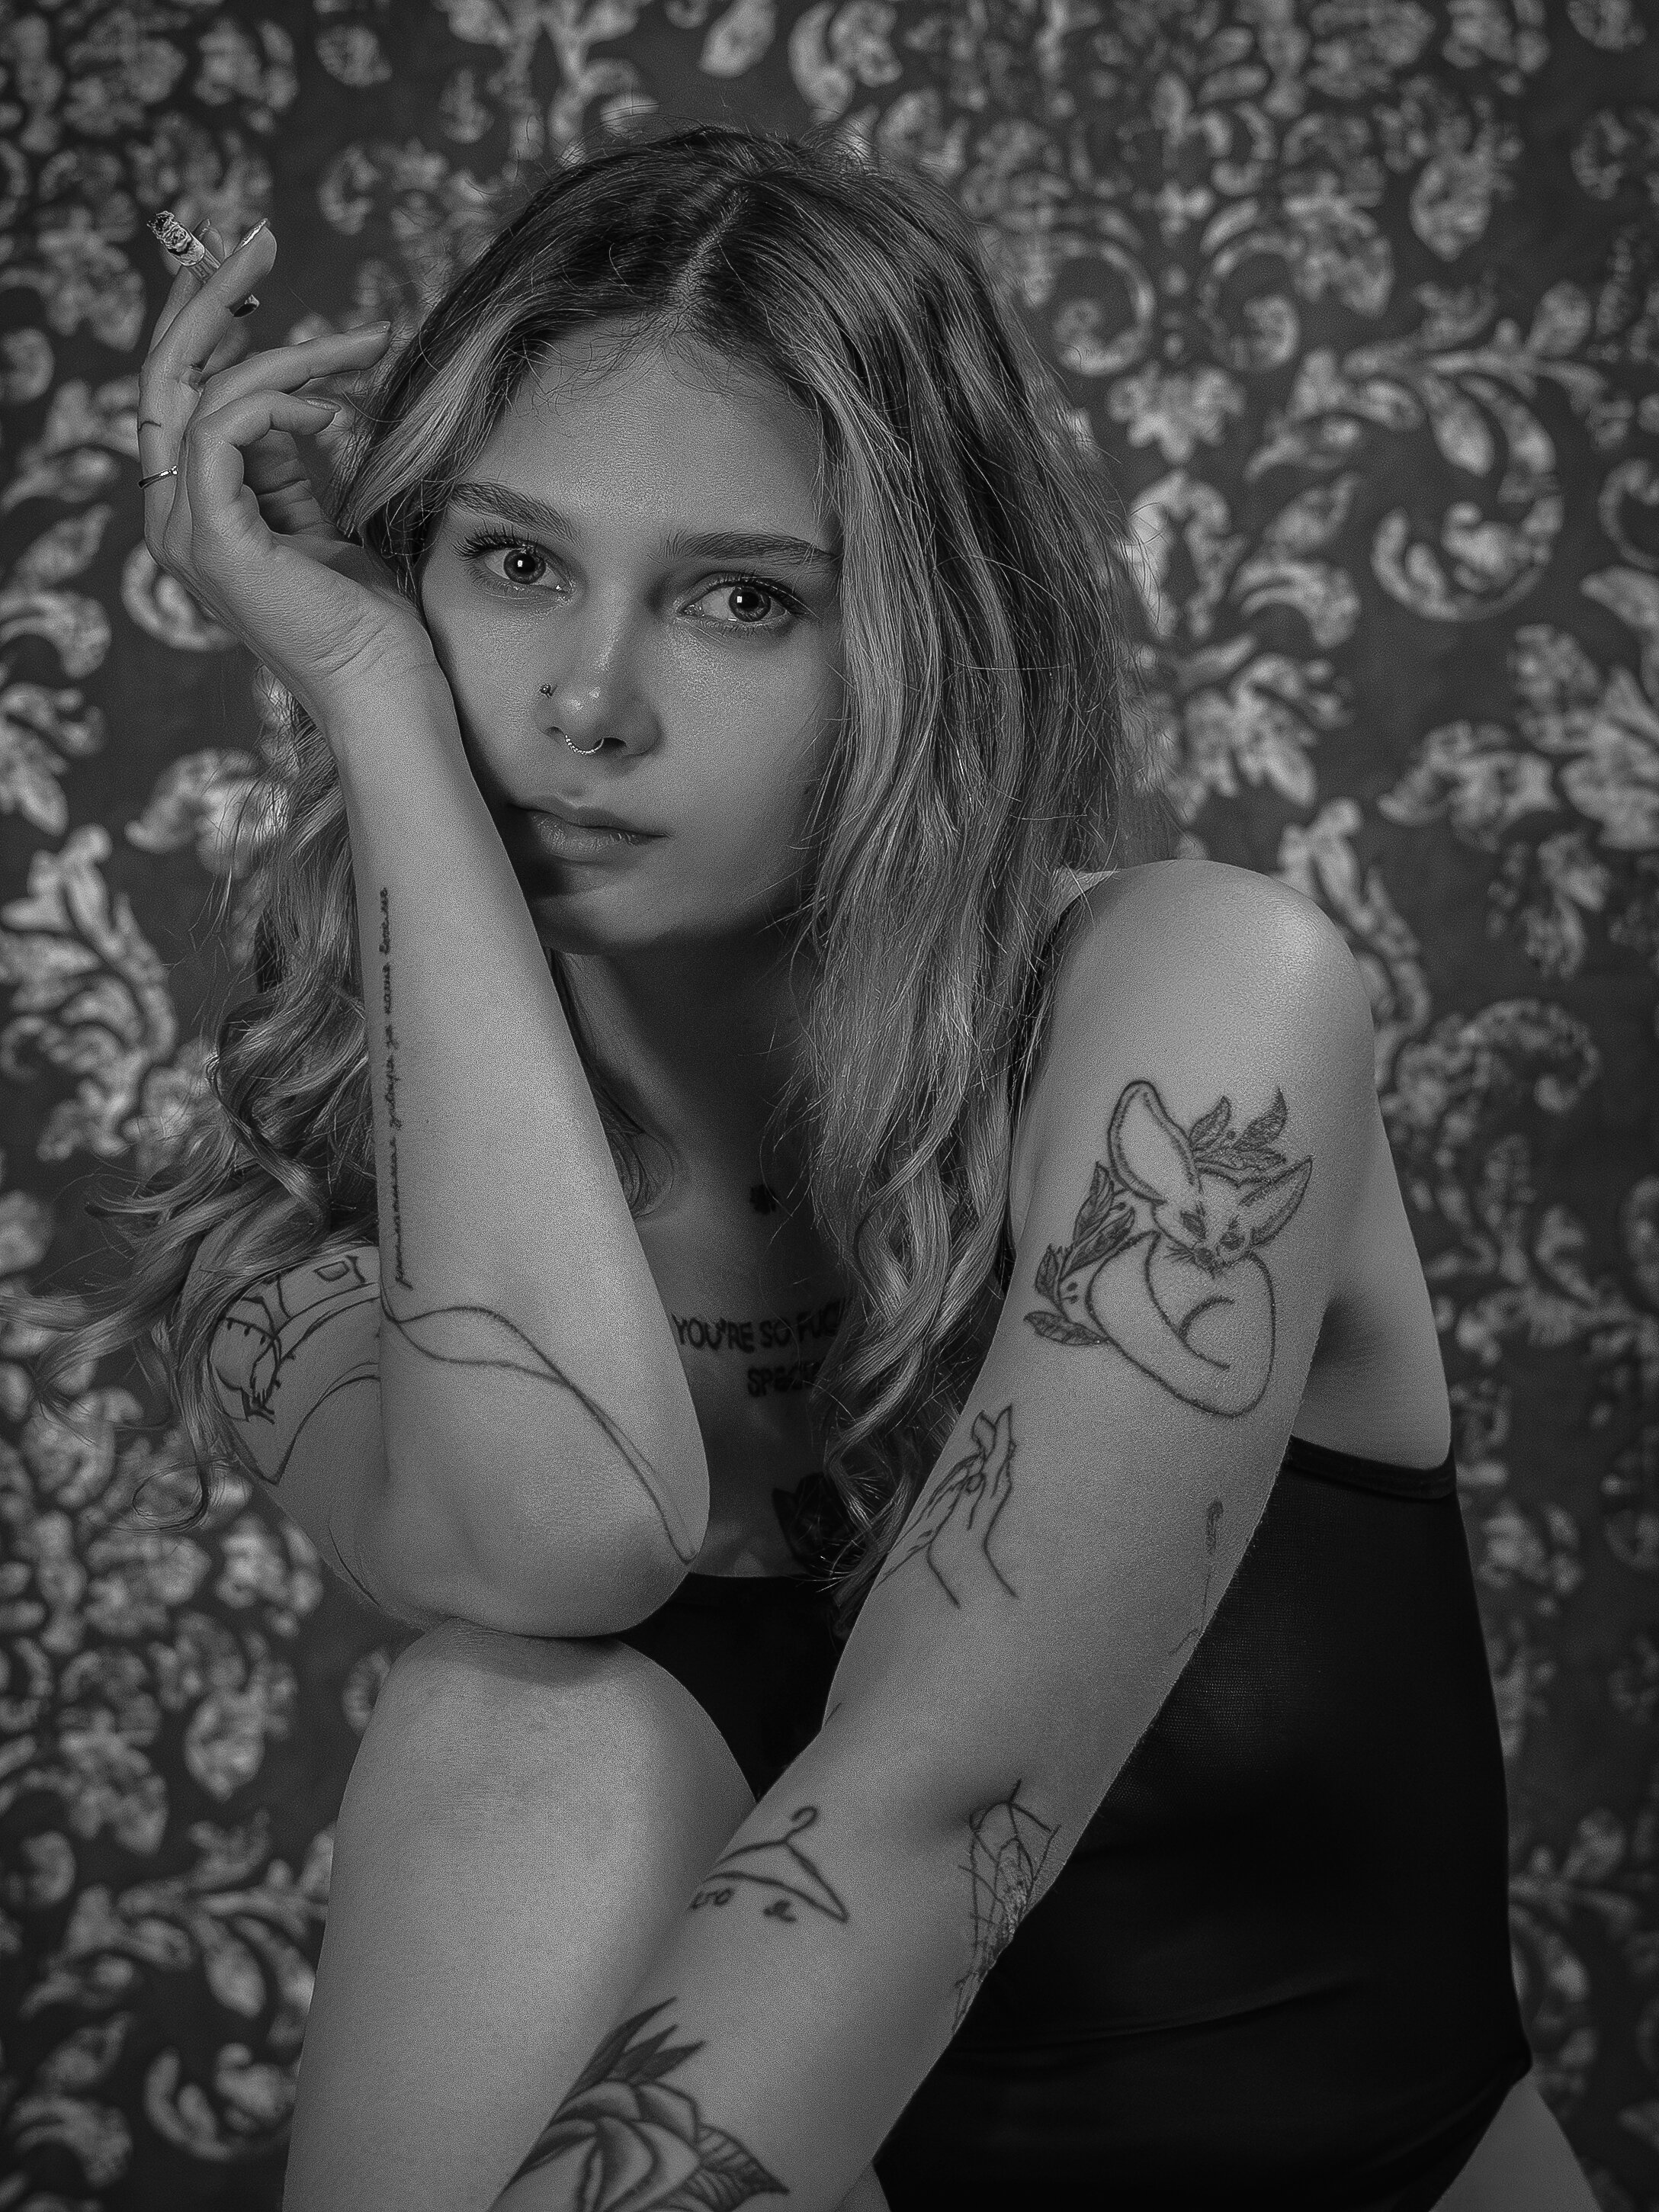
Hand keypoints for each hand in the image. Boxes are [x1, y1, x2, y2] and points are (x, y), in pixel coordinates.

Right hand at [138, 218, 441, 728]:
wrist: (385, 689)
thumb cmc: (369, 620)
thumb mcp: (320, 520)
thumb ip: (288, 465)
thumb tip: (299, 400)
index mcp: (192, 510)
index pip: (176, 393)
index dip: (200, 321)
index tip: (244, 268)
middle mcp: (172, 516)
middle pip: (167, 376)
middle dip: (212, 298)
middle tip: (258, 239)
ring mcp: (185, 530)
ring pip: (205, 392)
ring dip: (288, 350)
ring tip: (361, 341)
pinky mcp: (215, 539)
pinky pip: (227, 428)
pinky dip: (283, 402)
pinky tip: (336, 410)